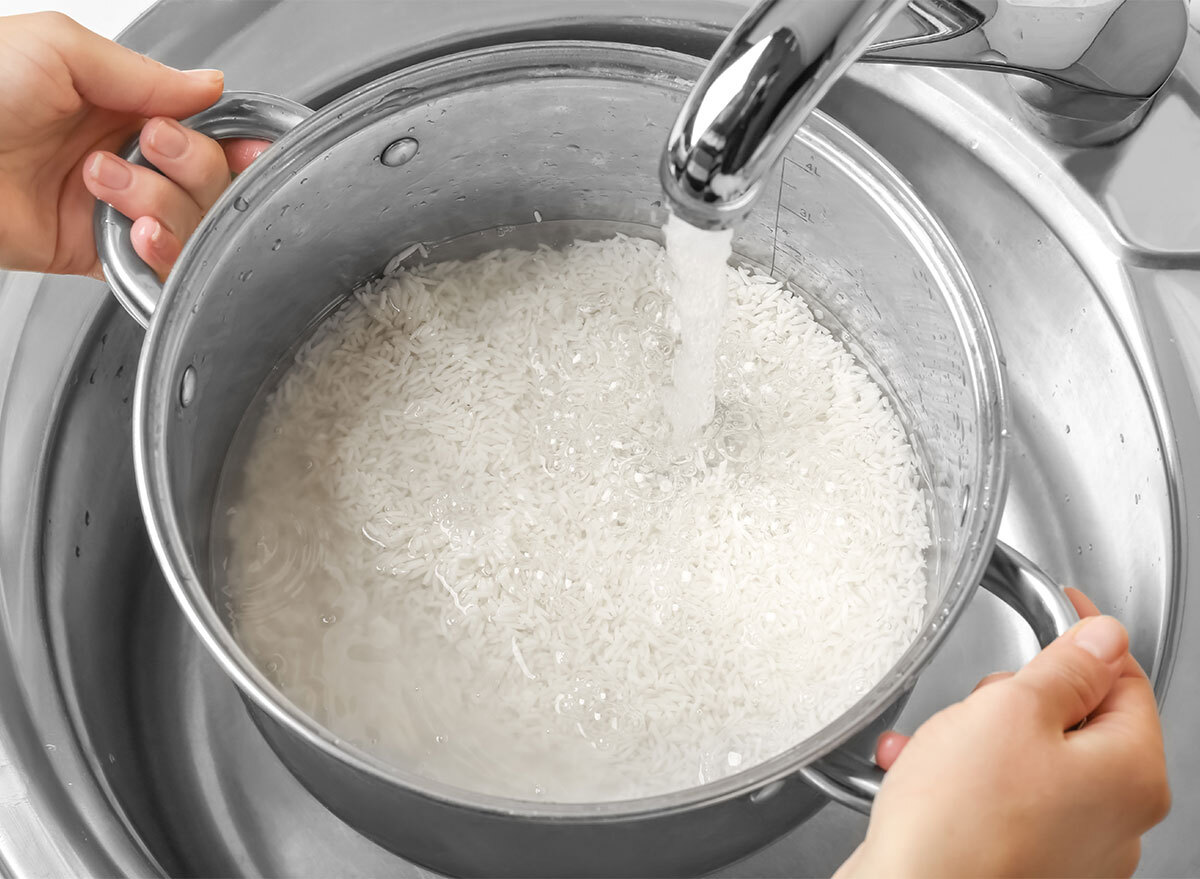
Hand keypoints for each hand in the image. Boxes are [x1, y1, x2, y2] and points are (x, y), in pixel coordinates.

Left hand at [0, 13, 265, 279]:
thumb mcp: (61, 48)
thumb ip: (146, 72)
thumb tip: (211, 86)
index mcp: (120, 104)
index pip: (204, 128)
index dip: (234, 140)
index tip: (249, 146)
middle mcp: (123, 155)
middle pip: (209, 178)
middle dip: (192, 164)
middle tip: (147, 145)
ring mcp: (112, 205)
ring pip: (189, 222)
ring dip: (162, 203)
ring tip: (104, 182)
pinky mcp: (94, 251)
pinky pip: (156, 265)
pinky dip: (160, 251)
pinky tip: (135, 230)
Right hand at [836, 588, 1169, 878]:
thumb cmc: (959, 823)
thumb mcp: (1011, 710)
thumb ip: (1065, 668)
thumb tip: (1103, 638)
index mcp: (1131, 776)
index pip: (1126, 678)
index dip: (1087, 636)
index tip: (1063, 609)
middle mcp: (1114, 821)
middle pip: (1076, 720)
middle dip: (1016, 698)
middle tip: (980, 702)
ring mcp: (1071, 850)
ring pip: (1029, 758)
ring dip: (977, 739)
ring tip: (936, 747)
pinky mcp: (1023, 863)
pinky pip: (1001, 800)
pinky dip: (962, 780)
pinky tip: (922, 776)